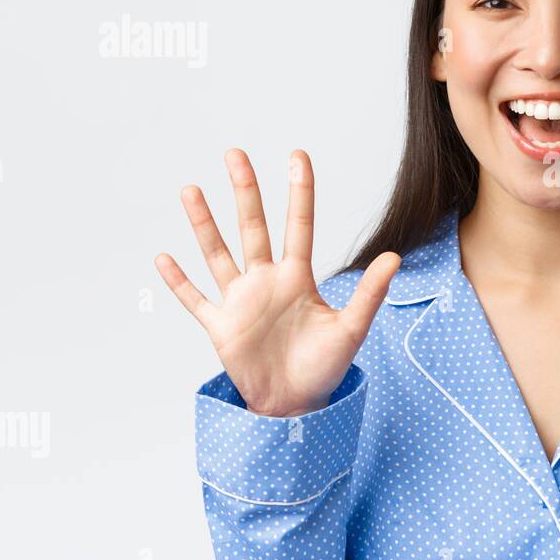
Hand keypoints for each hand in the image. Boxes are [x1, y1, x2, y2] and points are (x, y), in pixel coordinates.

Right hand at [155, 148, 400, 416]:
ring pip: (219, 254)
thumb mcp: (351, 328)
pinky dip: (179, 281)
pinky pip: (195, 300)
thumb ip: (369, 293)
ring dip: (204, 224)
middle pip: (253, 227)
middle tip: (235, 153)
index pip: (298, 224)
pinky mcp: (221, 328)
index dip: (299, 191)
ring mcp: (241, 302)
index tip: (296, 155)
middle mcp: (266, 282)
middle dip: (245, 191)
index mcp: (298, 278)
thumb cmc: (326, 367)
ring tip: (191, 190)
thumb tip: (395, 257)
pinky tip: (164, 257)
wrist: (297, 406)